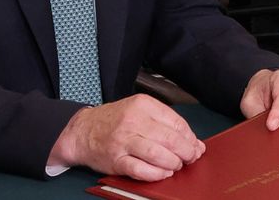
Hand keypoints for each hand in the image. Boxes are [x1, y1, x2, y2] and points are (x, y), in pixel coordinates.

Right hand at [49, 94, 204, 180]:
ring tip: (176, 165)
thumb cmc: (115, 120)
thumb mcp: (139, 111)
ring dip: (173, 163)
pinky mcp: (116, 159)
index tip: (195, 146)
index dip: (190, 137)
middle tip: (190, 158)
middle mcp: (133, 120)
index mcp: (142, 105)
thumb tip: (195, 143)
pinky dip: (156, 173)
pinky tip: (163, 173)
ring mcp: (123, 140)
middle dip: (186, 152)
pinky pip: (141, 169)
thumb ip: (167, 124)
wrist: (83, 130)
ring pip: (158, 154)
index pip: (176, 122)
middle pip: (170, 138)